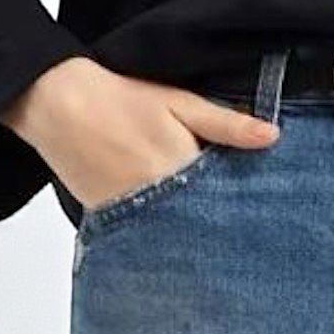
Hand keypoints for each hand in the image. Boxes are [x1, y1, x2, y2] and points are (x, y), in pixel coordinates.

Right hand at [0, 57, 279, 208]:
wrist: (59, 105)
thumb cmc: (122, 99)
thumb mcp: (181, 103)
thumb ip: (227, 125)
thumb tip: (273, 137)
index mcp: (181, 172)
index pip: (228, 200)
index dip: (247, 201)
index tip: (268, 205)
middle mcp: (157, 203)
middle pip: (204, 224)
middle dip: (223, 222)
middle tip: (250, 225)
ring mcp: (131, 217)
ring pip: (176, 233)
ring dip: (194, 230)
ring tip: (218, 230)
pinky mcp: (110, 222)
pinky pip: (146, 234)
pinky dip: (163, 230)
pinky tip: (178, 224)